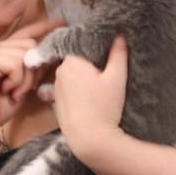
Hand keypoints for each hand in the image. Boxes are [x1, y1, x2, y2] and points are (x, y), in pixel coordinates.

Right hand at [0, 18, 64, 133]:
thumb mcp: (23, 85)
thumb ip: (34, 69)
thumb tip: (52, 56)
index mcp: (2, 51)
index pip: (25, 34)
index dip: (43, 27)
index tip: (61, 22)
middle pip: (30, 44)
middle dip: (34, 70)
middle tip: (23, 89)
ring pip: (25, 54)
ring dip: (25, 78)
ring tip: (14, 92)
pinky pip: (16, 63)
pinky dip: (17, 80)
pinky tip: (6, 90)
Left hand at [53, 35, 127, 156]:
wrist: (89, 140)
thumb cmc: (104, 107)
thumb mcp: (117, 77)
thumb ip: (118, 53)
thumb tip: (120, 34)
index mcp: (71, 61)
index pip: (84, 46)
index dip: (98, 51)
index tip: (109, 60)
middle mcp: (59, 72)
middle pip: (78, 61)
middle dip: (91, 65)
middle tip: (107, 76)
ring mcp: (55, 89)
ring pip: (72, 76)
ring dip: (83, 79)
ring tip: (99, 91)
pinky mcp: (56, 103)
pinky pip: (68, 91)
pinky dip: (77, 92)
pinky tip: (90, 102)